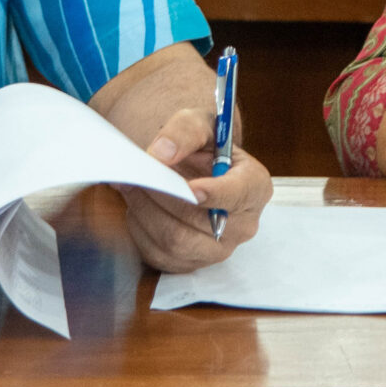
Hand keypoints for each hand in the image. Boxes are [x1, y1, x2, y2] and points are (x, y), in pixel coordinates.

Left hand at [117, 102, 272, 272]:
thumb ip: (184, 131)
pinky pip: (159, 255)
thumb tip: (161, 154)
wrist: (199, 169)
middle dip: (161, 197)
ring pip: (174, 242)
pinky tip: (137, 208)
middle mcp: (242, 225)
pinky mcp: (192, 263)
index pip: (236, 195)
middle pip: (196, 222)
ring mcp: (217, 249)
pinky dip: (141, 231)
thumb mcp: (201, 123)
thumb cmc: (206, 146)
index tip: (190, 188)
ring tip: (131, 188)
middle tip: (137, 177)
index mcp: (254, 187)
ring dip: (145, 213)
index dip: (214, 194)